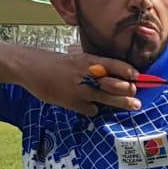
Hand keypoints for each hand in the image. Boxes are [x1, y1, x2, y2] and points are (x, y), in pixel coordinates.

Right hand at [27, 55, 142, 116]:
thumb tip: (112, 73)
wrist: (29, 67)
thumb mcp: (75, 59)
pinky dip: (93, 109)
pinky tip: (90, 106)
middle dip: (129, 90)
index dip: (128, 72)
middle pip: (116, 84)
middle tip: (136, 94)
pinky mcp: (73, 103)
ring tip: (134, 105)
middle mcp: (87, 74)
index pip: (115, 65)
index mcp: (88, 60)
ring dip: (123, 103)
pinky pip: (91, 110)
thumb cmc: (54, 63)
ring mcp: (80, 89)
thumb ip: (92, 66)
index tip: (138, 77)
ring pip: (108, 99)